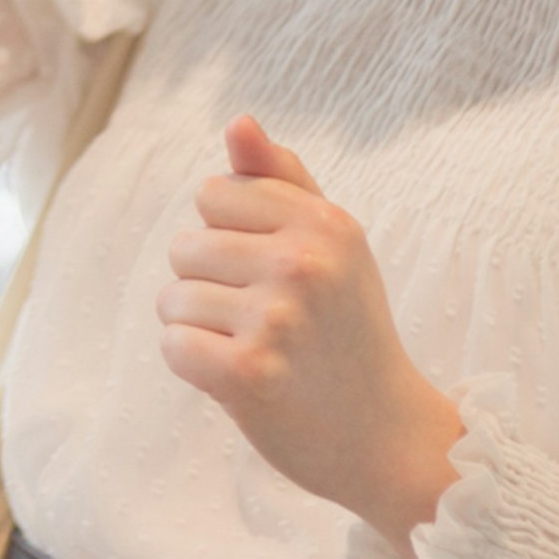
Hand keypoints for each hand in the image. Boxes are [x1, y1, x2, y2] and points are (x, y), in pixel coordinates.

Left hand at [158, 117, 463, 549]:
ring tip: (254, 349)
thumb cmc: (349, 331)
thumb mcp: (335, 244)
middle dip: (210, 283)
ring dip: (199, 328)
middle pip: (185, 245)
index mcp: (325, 222)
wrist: (387, 436)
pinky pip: (173, 345)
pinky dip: (192, 366)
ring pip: (172, 297)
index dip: (228, 236)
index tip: (270, 274)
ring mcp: (276, 318)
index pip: (213, 193)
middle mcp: (303, 263)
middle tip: (267, 322)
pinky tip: (238, 379)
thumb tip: (237, 123)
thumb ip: (281, 180)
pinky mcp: (248, 373)